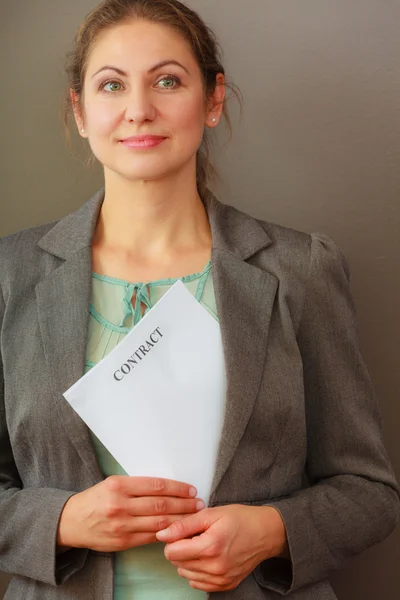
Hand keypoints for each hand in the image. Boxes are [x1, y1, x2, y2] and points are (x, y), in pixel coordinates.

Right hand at [57, 476, 203, 551]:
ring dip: (180, 520)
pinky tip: (178, 529)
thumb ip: (136, 485)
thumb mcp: (112, 483)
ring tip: (194, 516)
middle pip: (161, 504)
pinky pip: (150, 537)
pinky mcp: (123, 542)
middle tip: (199, 503)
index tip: (191, 489)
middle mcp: (121, 505)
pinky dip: (167, 533)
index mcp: (119, 486)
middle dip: (184, 504)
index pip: (156, 486)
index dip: (177, 488)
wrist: (71, 522)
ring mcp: (122, 525)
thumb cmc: (95, 499)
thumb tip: (166, 487)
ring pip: (159, 522)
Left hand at [156, 504, 287, 592]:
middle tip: (197, 536)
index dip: (173, 539)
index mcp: (210, 546)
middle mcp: (215, 567)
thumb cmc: (239, 519)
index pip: (172, 552)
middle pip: (177, 564)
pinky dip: (198, 571)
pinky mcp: (225, 585)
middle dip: (181, 549)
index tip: (184, 531)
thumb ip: (184, 525)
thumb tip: (162, 534)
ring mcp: (221, 579)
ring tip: (203, 545)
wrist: (265, 532)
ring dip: (188, 560)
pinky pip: (198, 584)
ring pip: (186, 575)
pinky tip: (208, 558)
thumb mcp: (211, 514)